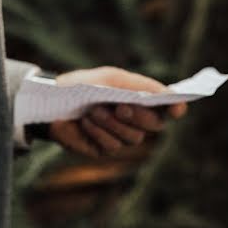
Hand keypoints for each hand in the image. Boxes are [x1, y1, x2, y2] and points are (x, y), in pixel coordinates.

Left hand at [50, 67, 187, 157]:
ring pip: (133, 137)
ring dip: (114, 123)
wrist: (50, 102)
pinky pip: (112, 146)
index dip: (175, 108)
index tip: (177, 108)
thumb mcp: (110, 78)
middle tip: (122, 107)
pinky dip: (99, 132)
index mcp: (141, 100)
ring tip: (94, 110)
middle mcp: (136, 121)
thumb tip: (165, 93)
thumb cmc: (83, 85)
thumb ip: (138, 85)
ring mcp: (122, 137)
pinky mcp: (105, 149)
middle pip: (155, 125)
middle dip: (140, 116)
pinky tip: (86, 121)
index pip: (167, 108)